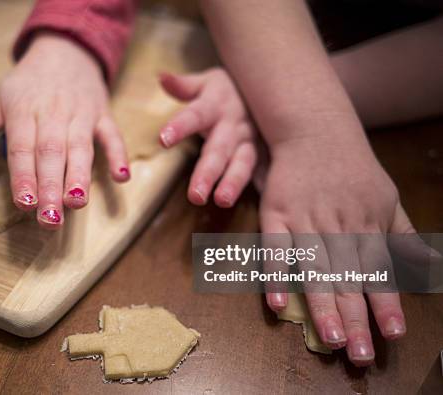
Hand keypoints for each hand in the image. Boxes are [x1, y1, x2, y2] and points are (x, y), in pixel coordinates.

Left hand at [0, 32, 129, 228]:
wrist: (66, 50)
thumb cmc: (31, 83)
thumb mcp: (3, 95)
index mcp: (24, 111)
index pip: (22, 148)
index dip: (23, 176)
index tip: (24, 203)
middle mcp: (53, 113)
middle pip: (52, 153)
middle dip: (51, 187)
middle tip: (49, 219)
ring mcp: (81, 114)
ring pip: (81, 147)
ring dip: (80, 176)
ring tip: (78, 203)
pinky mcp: (103, 115)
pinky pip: (112, 135)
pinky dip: (118, 155)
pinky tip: (122, 178)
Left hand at [159, 68, 256, 207]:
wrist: (271, 88)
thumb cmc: (229, 90)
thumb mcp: (206, 83)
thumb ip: (183, 85)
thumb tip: (161, 77)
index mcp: (216, 106)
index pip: (195, 115)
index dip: (179, 127)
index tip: (163, 140)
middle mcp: (234, 125)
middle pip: (219, 149)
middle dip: (207, 173)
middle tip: (195, 196)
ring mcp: (252, 141)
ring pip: (243, 163)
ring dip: (233, 183)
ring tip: (222, 201)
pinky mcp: (266, 154)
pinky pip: (266, 171)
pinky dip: (266, 186)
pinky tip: (267, 201)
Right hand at [261, 132, 414, 365]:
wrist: (316, 130)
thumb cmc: (354, 169)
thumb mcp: (388, 198)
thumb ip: (404, 236)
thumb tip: (432, 266)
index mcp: (368, 225)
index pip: (380, 272)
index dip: (386, 304)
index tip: (391, 335)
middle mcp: (339, 225)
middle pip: (347, 278)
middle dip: (354, 317)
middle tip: (357, 354)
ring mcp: (305, 219)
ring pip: (315, 268)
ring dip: (322, 304)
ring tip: (331, 338)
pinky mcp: (275, 213)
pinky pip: (274, 248)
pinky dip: (275, 275)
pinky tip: (277, 302)